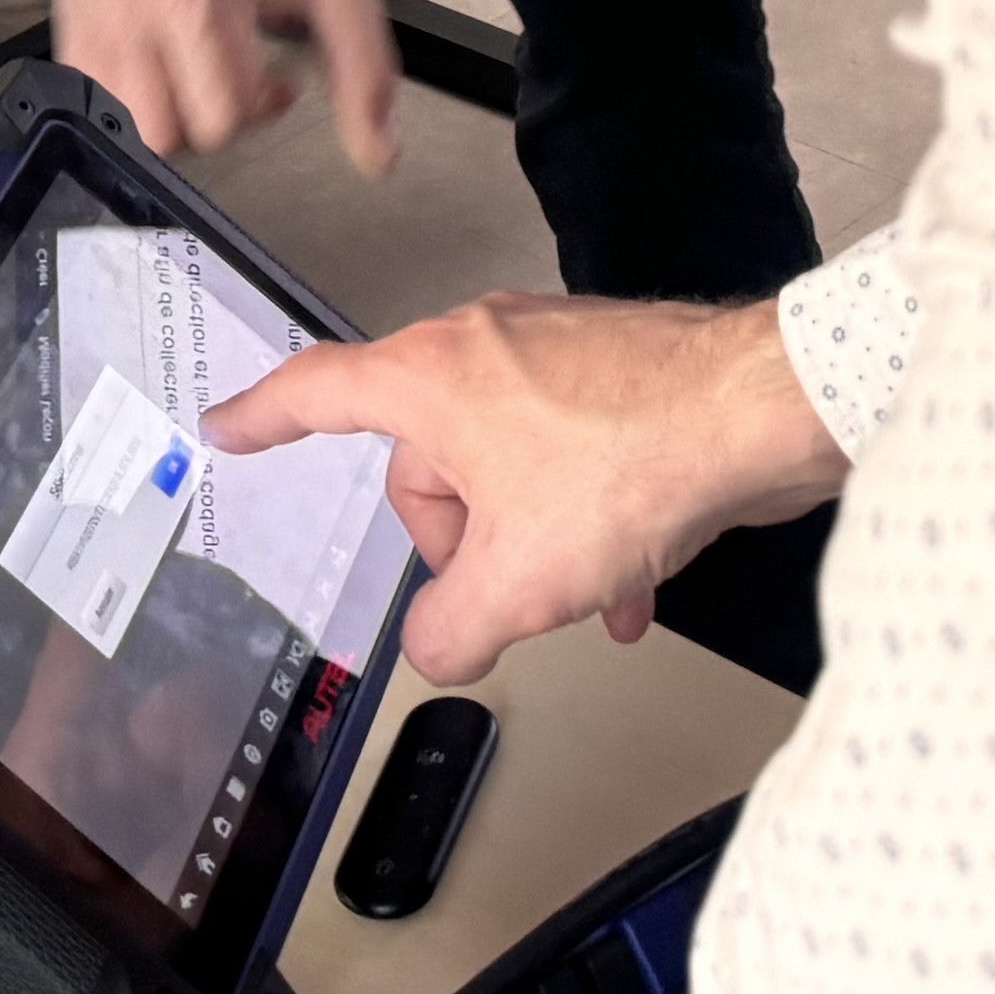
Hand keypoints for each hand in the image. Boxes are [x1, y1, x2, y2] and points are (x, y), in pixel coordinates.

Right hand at [55, 0, 399, 166]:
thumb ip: (365, 74)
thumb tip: (377, 157)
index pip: (218, 121)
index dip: (261, 108)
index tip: (276, 70)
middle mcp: (128, 6)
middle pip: (162, 136)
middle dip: (209, 119)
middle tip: (234, 72)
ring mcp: (91, 9)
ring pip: (119, 124)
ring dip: (167, 111)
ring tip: (198, 64)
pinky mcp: (70, 8)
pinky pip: (90, 92)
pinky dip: (128, 92)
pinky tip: (164, 55)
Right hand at [208, 294, 840, 682]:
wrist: (764, 411)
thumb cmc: (642, 455)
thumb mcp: (519, 580)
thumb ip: (451, 629)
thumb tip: (440, 644)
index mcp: (432, 378)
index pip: (316, 392)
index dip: (262, 417)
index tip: (230, 425)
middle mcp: (483, 349)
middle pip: (426, 464)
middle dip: (463, 542)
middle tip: (509, 586)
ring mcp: (550, 357)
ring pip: (504, 470)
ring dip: (536, 542)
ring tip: (590, 586)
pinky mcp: (611, 376)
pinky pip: (567, 462)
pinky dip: (586, 524)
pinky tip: (633, 582)